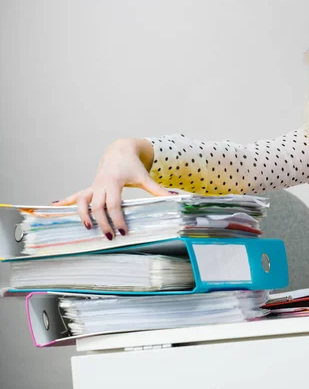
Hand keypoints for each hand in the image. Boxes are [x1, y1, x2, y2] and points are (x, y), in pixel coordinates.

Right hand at [53, 138, 170, 238]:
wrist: (119, 150)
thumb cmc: (133, 166)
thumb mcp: (145, 177)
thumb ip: (158, 190)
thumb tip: (175, 198)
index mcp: (114, 182)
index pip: (114, 204)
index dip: (118, 219)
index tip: (123, 231)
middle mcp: (100, 184)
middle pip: (97, 206)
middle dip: (102, 222)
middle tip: (110, 237)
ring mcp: (93, 186)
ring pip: (81, 201)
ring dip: (81, 214)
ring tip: (87, 228)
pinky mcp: (89, 188)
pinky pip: (74, 196)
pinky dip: (64, 201)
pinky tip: (53, 207)